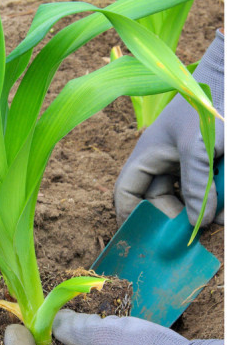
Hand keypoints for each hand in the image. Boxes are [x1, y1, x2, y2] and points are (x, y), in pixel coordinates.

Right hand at [114, 30, 223, 226]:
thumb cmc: (210, 104)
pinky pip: (206, 184)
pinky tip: (224, 202)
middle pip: (160, 198)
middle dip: (177, 215)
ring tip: (219, 215)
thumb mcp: (201, 149)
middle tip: (196, 230)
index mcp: (147, 154)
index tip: (146, 240)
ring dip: (202, 206)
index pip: (127, 192)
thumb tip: (196, 224)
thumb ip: (197, 187)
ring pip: (187, 193)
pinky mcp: (208, 158)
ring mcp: (186, 158)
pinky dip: (214, 194)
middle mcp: (163, 159)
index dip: (131, 217)